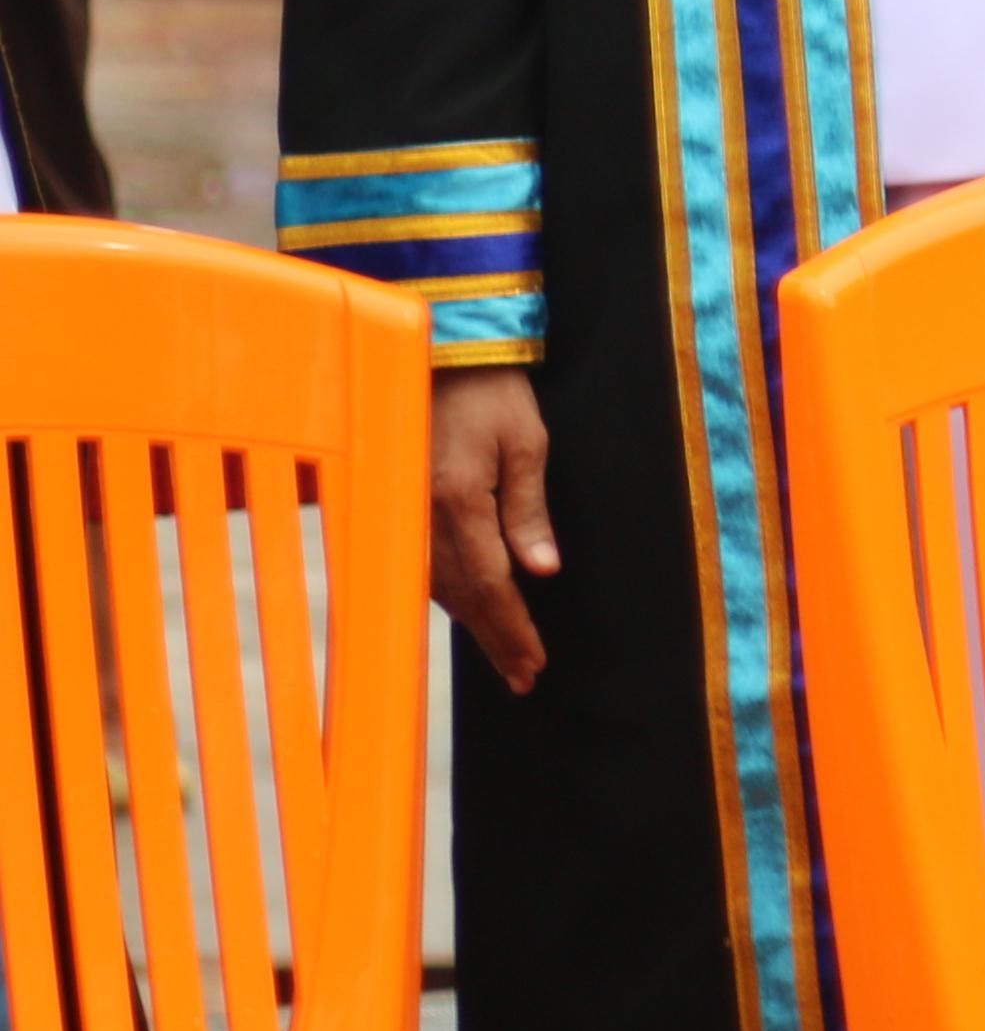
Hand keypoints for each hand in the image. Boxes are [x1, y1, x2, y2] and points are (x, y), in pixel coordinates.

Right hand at [432, 367, 557, 693]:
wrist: (438, 352)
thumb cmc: (490, 391)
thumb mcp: (526, 441)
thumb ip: (529, 509)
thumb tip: (540, 571)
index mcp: (459, 501)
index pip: (492, 584)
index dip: (514, 629)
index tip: (534, 663)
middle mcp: (422, 516)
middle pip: (462, 596)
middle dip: (495, 639)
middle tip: (524, 677)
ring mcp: (404, 512)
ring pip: (437, 586)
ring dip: (470, 622)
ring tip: (502, 654)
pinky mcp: (398, 504)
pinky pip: (421, 564)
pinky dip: (447, 593)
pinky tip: (466, 609)